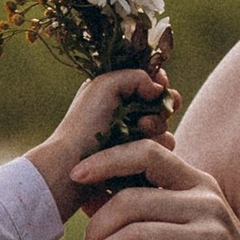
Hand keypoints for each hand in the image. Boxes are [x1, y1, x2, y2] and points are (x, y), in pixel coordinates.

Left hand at [26, 65, 168, 218]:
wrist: (74, 163)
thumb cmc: (85, 122)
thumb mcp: (105, 85)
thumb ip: (135, 77)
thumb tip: (158, 88)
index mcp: (114, 93)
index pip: (147, 81)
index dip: (159, 81)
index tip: (161, 83)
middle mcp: (125, 113)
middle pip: (161, 103)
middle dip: (163, 103)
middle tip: (161, 106)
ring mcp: (133, 136)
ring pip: (164, 125)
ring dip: (158, 124)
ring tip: (143, 127)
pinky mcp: (137, 158)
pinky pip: (162, 147)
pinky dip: (159, 144)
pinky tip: (146, 144)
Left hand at [69, 137, 239, 239]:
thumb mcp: (184, 233)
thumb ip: (146, 212)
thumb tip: (89, 196)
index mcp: (200, 186)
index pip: (148, 154)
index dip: (108, 159)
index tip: (76, 175)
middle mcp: (208, 205)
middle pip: (132, 201)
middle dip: (96, 227)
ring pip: (135, 237)